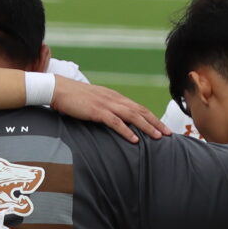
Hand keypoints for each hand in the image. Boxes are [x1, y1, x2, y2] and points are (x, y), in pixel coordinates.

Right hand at [52, 77, 167, 142]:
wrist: (59, 89)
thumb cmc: (74, 98)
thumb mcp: (94, 102)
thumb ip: (106, 109)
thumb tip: (114, 120)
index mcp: (115, 97)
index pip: (138, 107)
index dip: (152, 117)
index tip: (162, 127)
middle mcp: (114, 99)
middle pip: (140, 111)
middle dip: (156, 123)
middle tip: (169, 134)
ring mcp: (106, 104)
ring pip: (132, 116)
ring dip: (147, 127)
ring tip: (159, 137)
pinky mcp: (97, 111)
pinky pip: (115, 122)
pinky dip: (126, 131)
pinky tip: (134, 139)